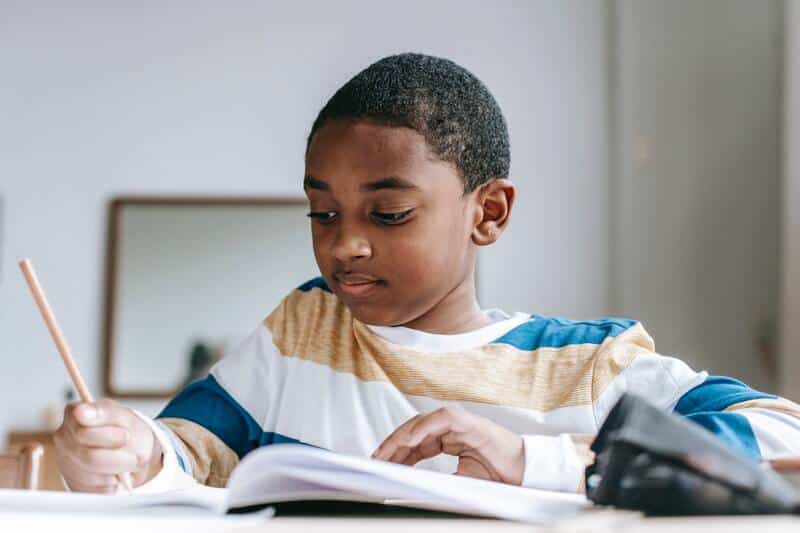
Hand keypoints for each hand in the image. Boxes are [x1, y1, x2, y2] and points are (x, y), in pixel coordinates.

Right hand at [53, 398, 162, 491]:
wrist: (136, 452)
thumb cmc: (129, 430)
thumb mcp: (125, 417)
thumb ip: (105, 413)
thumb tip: (81, 411)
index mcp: (74, 414)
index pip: (83, 432)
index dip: (110, 437)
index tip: (126, 436)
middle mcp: (63, 437)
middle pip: (88, 457)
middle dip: (118, 458)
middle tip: (133, 454)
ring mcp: (64, 461)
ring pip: (91, 476)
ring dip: (117, 472)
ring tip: (126, 463)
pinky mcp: (71, 482)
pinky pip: (92, 490)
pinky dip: (111, 484)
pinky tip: (115, 473)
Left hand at [372, 407, 524, 484]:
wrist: (524, 472)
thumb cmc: (497, 476)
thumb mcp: (461, 482)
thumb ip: (440, 481)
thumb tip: (416, 490)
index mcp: (449, 440)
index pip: (416, 441)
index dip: (398, 451)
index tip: (382, 462)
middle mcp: (451, 428)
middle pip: (415, 430)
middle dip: (394, 443)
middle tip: (377, 458)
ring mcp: (460, 423)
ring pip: (423, 422)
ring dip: (403, 436)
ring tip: (387, 451)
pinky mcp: (469, 421)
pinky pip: (441, 419)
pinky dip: (424, 428)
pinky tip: (410, 441)